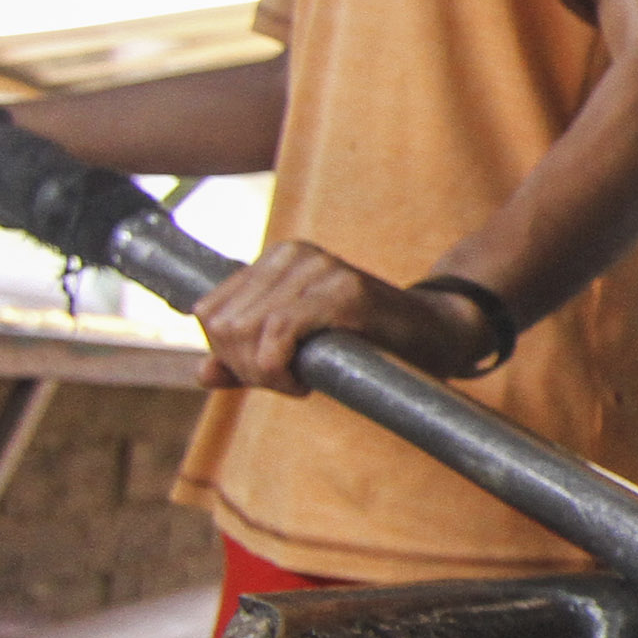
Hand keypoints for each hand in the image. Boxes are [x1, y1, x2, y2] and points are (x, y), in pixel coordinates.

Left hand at [190, 239, 502, 391]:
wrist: (436, 336)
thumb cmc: (368, 343)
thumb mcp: (299, 346)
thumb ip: (249, 357)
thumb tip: (201, 375)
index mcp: (277, 258)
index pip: (210, 311)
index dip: (227, 354)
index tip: (265, 373)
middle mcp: (293, 254)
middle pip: (222, 325)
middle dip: (244, 368)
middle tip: (285, 382)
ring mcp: (319, 268)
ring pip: (245, 332)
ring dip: (263, 374)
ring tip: (298, 381)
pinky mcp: (343, 291)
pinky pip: (278, 336)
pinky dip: (280, 371)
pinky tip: (304, 383)